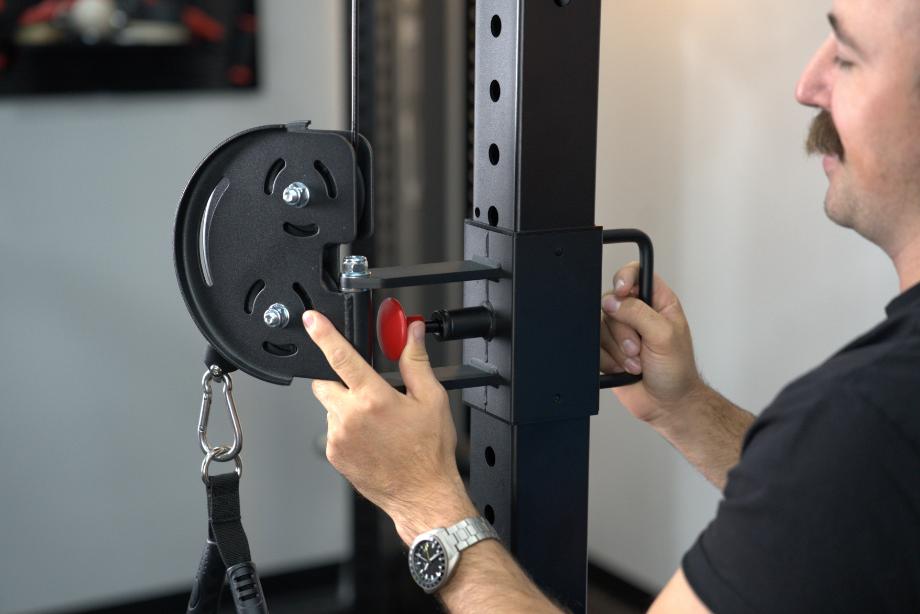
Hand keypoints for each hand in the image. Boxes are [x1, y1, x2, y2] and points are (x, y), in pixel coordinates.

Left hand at [304, 310, 476, 543]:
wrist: (422, 495)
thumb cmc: (429, 452)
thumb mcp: (432, 399)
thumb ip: (416, 361)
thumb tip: (411, 335)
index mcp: (374, 399)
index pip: (341, 357)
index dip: (324, 334)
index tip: (312, 320)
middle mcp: (351, 417)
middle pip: (325, 382)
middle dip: (338, 378)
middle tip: (363, 387)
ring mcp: (338, 438)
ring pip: (330, 407)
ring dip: (345, 405)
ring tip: (376, 421)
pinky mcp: (334, 454)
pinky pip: (332, 430)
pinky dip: (346, 427)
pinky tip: (370, 437)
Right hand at [600, 262, 705, 425]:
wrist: (666, 404)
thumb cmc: (676, 372)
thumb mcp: (665, 336)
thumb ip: (639, 313)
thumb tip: (613, 301)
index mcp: (657, 302)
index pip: (636, 273)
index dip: (624, 277)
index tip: (621, 291)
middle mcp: (637, 313)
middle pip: (612, 303)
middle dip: (624, 331)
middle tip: (639, 348)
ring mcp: (620, 332)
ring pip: (601, 326)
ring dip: (618, 350)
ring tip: (636, 363)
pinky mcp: (607, 350)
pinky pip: (594, 346)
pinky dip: (609, 361)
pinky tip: (624, 369)